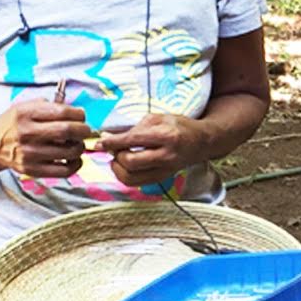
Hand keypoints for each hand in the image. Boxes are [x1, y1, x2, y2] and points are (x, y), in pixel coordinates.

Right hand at [0, 99, 90, 177]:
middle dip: (84, 130)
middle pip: (67, 130)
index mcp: (25, 113)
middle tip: (86, 130)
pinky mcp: (31, 170)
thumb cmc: (14, 124)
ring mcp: (28, 154)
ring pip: (68, 151)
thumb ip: (49, 106)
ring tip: (77, 143)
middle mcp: (26, 133)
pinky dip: (76, 165)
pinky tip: (75, 159)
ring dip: (80, 147)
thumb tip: (77, 112)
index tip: (81, 116)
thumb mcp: (25, 107)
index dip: (79, 114)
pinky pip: (62, 171)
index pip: (62, 111)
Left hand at [96, 114, 210, 187]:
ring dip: (118, 168)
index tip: (99, 142)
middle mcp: (166, 155)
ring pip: (131, 177)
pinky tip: (126, 165)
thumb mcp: (159, 118)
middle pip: (130, 162)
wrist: (201, 142)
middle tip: (114, 148)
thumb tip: (109, 136)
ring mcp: (165, 170)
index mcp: (166, 135)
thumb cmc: (179, 126)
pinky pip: (136, 182)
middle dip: (116, 155)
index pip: (133, 140)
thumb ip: (135, 128)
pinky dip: (125, 175)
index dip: (112, 142)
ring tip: (119, 157)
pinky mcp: (162, 179)